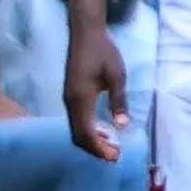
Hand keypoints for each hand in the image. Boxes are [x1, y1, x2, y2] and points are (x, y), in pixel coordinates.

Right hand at [61, 23, 128, 162]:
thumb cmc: (103, 52)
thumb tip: (122, 125)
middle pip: (78, 135)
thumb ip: (118, 100)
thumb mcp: (116, 76)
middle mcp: (70, 101)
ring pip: (75, 129)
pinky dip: (88, 131)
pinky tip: (103, 130)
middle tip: (115, 155)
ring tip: (112, 145)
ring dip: (92, 141)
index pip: (86, 133)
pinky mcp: (70, 95)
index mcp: (80, 98)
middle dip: (95, 149)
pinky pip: (76, 120)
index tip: (115, 156)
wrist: (84, 33)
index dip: (99, 148)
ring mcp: (68, 98)